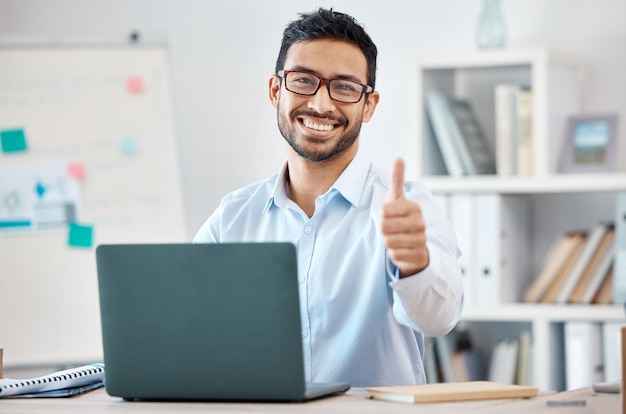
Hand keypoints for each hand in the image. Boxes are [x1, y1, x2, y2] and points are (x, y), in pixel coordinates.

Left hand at [381, 158, 428, 276]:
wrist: (416, 247)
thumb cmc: (402, 221)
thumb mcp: (398, 200)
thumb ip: (397, 180)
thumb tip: (399, 158)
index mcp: (414, 208)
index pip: (384, 210)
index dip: (382, 216)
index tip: (390, 217)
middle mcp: (420, 223)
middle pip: (384, 226)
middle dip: (383, 230)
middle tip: (392, 230)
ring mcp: (421, 240)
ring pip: (388, 241)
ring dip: (388, 242)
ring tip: (397, 239)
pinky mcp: (418, 256)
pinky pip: (395, 255)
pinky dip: (394, 254)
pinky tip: (402, 250)